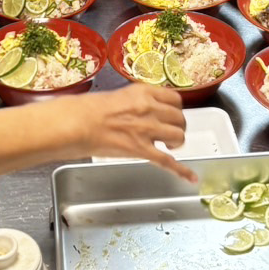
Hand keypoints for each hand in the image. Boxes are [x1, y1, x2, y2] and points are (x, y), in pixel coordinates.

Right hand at [66, 84, 194, 181]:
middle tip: (168, 131)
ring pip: (178, 136)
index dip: (176, 108)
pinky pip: (168, 161)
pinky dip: (181, 170)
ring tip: (167, 145)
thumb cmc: (89, 109)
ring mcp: (147, 130)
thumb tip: (143, 111)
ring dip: (176, 142)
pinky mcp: (141, 150)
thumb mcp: (119, 95)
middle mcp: (150, 109)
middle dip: (177, 126)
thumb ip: (137, 102)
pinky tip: (190, 177)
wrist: (78, 123)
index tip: (172, 113)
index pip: (174, 98)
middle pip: (180, 118)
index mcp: (144, 92)